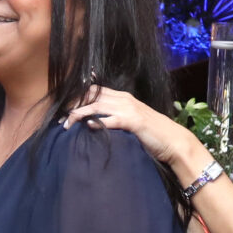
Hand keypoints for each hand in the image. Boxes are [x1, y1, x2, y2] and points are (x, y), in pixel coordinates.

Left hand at [66, 86, 194, 173]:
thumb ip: (115, 118)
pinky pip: (109, 119)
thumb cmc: (152, 134)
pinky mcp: (132, 121)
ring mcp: (128, 109)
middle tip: (60, 118)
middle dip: (73, 106)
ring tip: (66, 124)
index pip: (94, 91)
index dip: (77, 98)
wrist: (172, 141)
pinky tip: (87, 127)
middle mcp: (124, 99)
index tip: (64, 108)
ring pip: (96, 106)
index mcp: (123, 97)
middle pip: (91, 96)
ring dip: (78, 114)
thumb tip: (95, 123)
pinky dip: (96, 122)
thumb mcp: (131, 121)